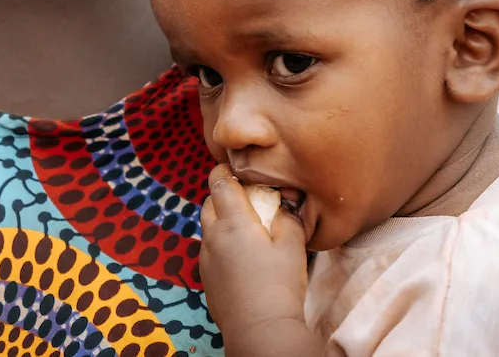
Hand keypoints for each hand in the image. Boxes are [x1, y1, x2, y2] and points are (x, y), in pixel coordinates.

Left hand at [200, 164, 320, 356]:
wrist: (260, 330)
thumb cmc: (280, 285)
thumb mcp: (292, 244)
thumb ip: (287, 216)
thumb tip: (283, 203)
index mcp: (233, 223)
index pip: (219, 182)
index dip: (225, 170)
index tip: (237, 168)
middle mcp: (213, 237)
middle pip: (209, 202)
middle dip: (224, 194)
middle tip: (247, 198)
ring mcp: (206, 259)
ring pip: (207, 226)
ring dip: (221, 219)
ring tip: (246, 228)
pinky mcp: (206, 277)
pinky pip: (209, 248)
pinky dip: (220, 242)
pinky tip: (241, 255)